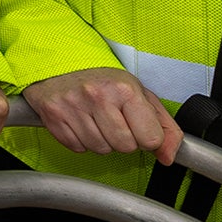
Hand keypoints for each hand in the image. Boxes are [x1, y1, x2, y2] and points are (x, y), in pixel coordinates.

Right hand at [23, 66, 180, 163]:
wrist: (62, 64)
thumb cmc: (104, 81)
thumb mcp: (140, 94)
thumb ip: (164, 126)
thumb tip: (168, 157)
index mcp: (124, 89)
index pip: (150, 139)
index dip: (147, 137)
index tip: (138, 126)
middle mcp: (98, 97)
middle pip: (125, 147)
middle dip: (124, 140)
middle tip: (115, 121)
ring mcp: (73, 107)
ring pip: (101, 149)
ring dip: (102, 141)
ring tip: (97, 121)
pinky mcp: (54, 117)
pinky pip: (78, 148)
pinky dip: (81, 141)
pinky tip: (81, 123)